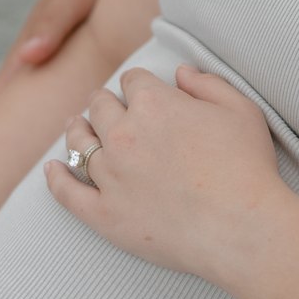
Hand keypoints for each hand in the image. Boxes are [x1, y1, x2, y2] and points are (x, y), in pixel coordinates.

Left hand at [43, 64, 281, 281]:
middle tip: (105, 105)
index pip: (133, 80)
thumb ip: (207, 83)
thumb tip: (180, 72)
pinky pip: (68, 192)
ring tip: (74, 126)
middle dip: (104, 101)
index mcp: (155, 104)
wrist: (240, 226)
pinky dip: (56, 178)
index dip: (139, 83)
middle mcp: (124, 134)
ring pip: (79, 144)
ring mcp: (110, 175)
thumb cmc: (247, 167)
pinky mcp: (104, 214)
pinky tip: (51, 168)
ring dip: (76, 131)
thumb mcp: (241, 109)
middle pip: (100, 106)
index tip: (142, 90)